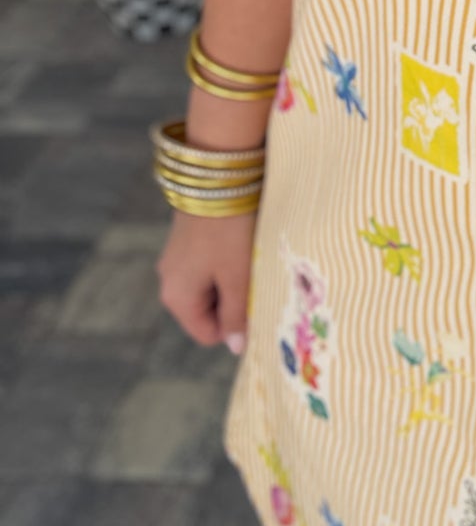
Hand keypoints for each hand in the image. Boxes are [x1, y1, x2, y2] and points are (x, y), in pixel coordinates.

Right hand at [156, 208, 255, 354]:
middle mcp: (170, 281)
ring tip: (249, 257)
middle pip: (209, 311)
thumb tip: (238, 347)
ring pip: (212, 287)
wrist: (216, 177)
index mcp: (178, 298)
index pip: (208, 334)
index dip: (234, 326)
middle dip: (234, 301)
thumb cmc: (229, 231)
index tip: (256, 301)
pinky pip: (209, 266)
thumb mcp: (238, 276)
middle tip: (254, 276)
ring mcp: (177, 260)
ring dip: (233, 279)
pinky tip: (240, 243)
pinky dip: (227, 261)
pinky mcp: (187, 241)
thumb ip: (238, 314)